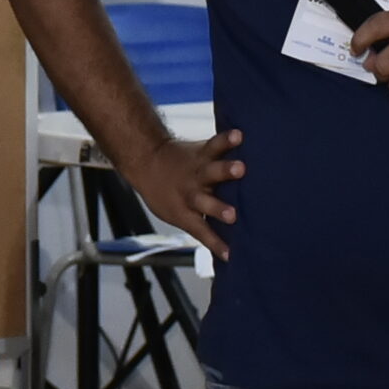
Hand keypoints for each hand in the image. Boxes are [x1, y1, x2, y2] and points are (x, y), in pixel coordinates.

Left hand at [117, 129, 244, 261]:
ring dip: (226, 170)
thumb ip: (199, 224)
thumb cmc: (165, 194)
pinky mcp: (202, 153)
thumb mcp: (175, 214)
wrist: (147, 162)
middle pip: (206, 202)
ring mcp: (197, 172)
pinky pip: (215, 145)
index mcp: (185, 211)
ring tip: (240, 167)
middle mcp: (192, 192)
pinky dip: (226, 139)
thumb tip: (225, 247)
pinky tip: (238, 135)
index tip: (230, 254)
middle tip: (232, 214)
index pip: (201, 230)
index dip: (215, 243)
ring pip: (213, 171)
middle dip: (219, 209)